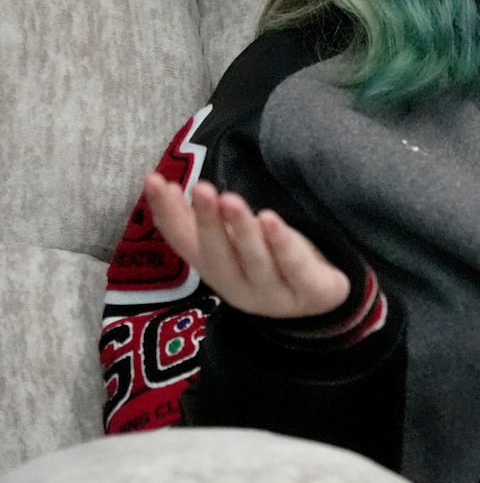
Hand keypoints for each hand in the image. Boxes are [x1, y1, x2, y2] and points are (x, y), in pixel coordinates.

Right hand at [143, 173, 350, 317]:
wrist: (322, 301)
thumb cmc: (271, 260)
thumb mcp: (232, 242)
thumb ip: (197, 220)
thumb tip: (158, 184)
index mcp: (215, 270)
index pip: (184, 243)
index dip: (167, 214)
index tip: (153, 181)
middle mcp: (238, 286)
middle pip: (218, 255)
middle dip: (208, 222)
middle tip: (202, 188)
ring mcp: (274, 295)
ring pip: (255, 261)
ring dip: (241, 230)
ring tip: (231, 200)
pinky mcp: (311, 293)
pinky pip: (294, 268)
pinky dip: (281, 244)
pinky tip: (271, 219)